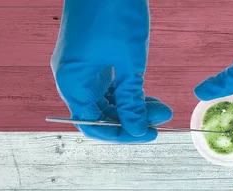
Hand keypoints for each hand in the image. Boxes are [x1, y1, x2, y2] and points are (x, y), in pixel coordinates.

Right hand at [51, 0, 172, 142]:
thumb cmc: (113, 12)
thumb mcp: (129, 63)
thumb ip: (131, 101)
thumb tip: (137, 131)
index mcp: (72, 83)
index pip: (92, 125)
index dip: (120, 135)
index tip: (147, 134)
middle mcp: (71, 78)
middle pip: (99, 114)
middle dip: (131, 120)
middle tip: (161, 119)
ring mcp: (79, 67)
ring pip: (105, 100)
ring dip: (131, 106)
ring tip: (160, 107)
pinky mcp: (88, 58)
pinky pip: (105, 85)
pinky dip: (125, 91)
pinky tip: (146, 94)